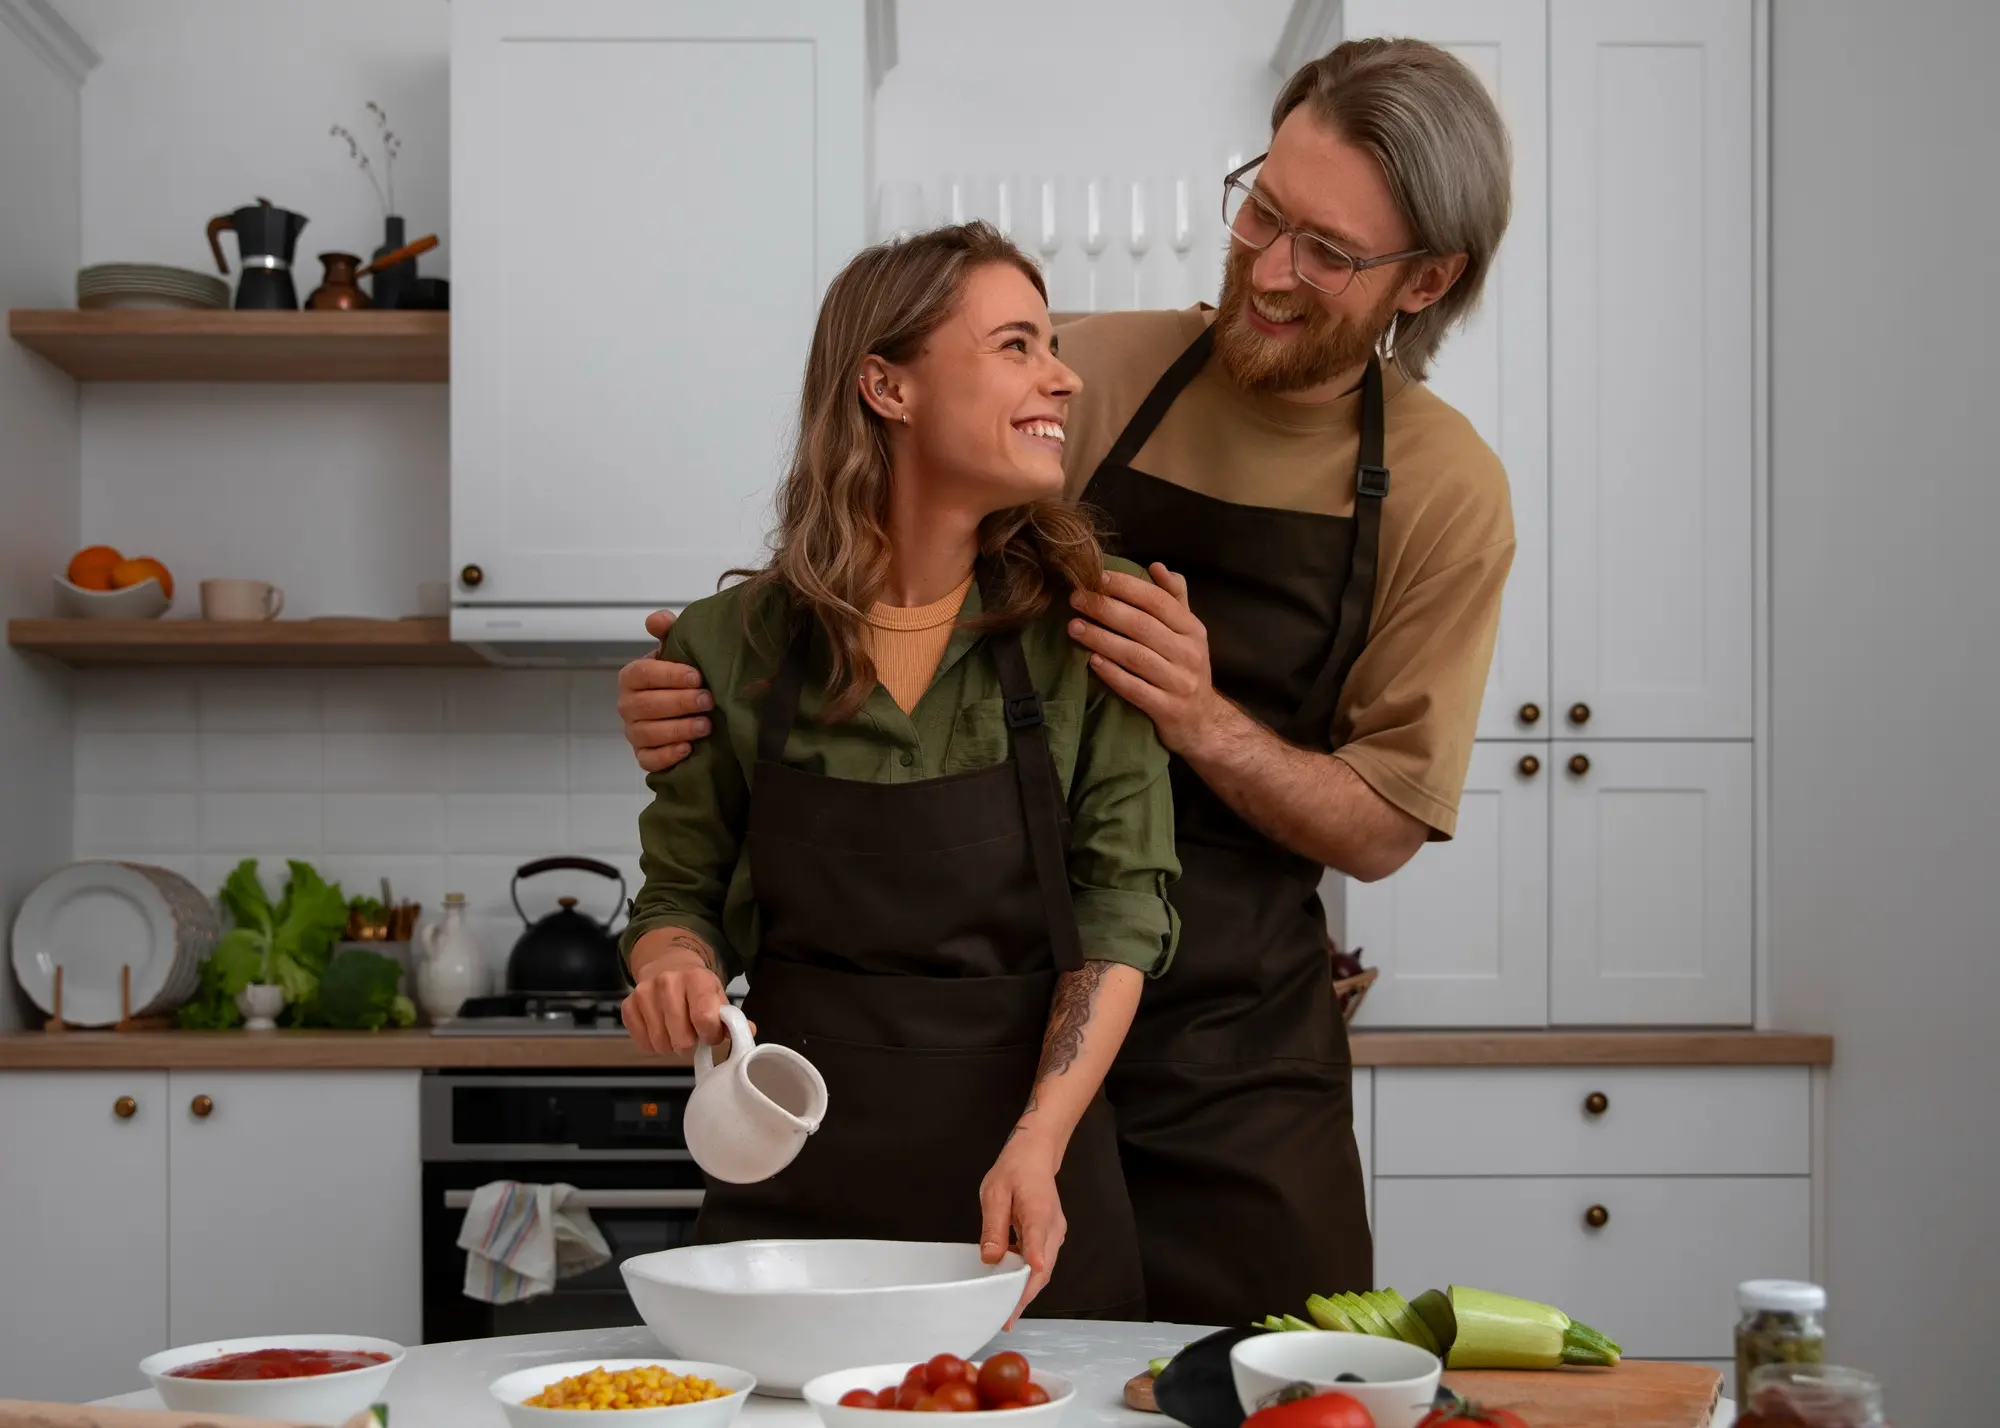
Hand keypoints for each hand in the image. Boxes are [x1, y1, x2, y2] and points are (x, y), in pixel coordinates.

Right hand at [618, 609, 714, 772]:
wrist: (688, 708)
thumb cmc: (681, 678)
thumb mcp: (676, 651)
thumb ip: (667, 632)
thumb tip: (657, 619)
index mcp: (632, 677)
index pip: (643, 674)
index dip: (670, 675)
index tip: (697, 676)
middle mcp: (627, 705)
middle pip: (647, 705)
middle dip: (680, 703)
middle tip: (708, 700)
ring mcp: (633, 732)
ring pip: (648, 734)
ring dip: (678, 730)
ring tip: (706, 725)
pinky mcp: (643, 756)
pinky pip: (649, 760)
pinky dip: (668, 756)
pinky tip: (688, 749)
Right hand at [621, 945, 731, 1055]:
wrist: (667, 963)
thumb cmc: (696, 986)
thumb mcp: (717, 994)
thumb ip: (731, 1016)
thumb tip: (749, 1032)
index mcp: (696, 978)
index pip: (704, 1018)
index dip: (710, 1034)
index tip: (711, 1033)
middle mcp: (668, 982)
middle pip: (681, 1038)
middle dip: (690, 1042)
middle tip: (692, 1033)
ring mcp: (644, 993)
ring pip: (661, 1043)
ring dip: (672, 1044)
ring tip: (677, 1030)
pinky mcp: (628, 1005)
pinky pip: (643, 1043)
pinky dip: (654, 1044)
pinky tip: (661, 1029)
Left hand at [978, 1132, 1065, 1327]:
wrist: (1035, 1156)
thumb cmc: (1014, 1171)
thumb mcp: (995, 1193)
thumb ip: (993, 1227)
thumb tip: (991, 1258)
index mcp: (1038, 1213)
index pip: (1037, 1243)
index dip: (1031, 1265)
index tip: (1025, 1287)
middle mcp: (1053, 1228)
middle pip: (1042, 1269)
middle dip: (1024, 1296)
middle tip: (1005, 1319)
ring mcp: (1055, 1235)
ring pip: (1043, 1270)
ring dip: (1026, 1291)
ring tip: (1007, 1313)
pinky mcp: (1050, 1238)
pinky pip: (1041, 1263)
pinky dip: (1028, 1280)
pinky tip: (1011, 1291)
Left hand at [1068, 564, 1228, 755]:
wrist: (1202, 722)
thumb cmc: (1185, 669)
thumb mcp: (1188, 633)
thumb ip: (1174, 598)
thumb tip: (1157, 566)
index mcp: (1192, 630)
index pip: (1158, 601)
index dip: (1127, 586)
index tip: (1097, 577)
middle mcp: (1189, 654)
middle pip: (1142, 626)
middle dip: (1106, 609)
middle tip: (1076, 599)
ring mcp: (1180, 683)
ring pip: (1135, 656)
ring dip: (1102, 639)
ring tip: (1074, 627)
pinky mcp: (1167, 710)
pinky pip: (1135, 689)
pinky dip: (1112, 674)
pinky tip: (1091, 661)